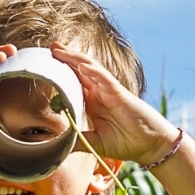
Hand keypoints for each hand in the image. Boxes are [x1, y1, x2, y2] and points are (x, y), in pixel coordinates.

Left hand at [50, 43, 177, 164]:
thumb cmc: (126, 143)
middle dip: (65, 58)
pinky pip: (105, 79)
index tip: (46, 66)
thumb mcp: (96, 143)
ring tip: (59, 49)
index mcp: (93, 102)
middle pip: (79, 70)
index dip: (61, 72)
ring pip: (90, 69)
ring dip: (74, 58)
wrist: (149, 146)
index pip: (74, 82)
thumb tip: (58, 147)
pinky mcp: (120, 94)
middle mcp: (99, 93)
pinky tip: (81, 66)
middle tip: (49, 48)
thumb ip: (78, 142)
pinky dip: (94, 72)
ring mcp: (109, 91)